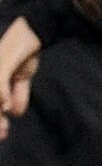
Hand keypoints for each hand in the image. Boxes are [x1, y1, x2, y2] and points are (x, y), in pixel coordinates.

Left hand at [0, 17, 35, 132]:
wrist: (33, 31)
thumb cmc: (24, 52)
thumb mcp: (22, 78)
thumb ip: (17, 94)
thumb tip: (13, 112)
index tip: (3, 133)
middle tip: (2, 134)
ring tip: (3, 127)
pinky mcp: (1, 62)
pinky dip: (2, 95)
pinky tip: (5, 107)